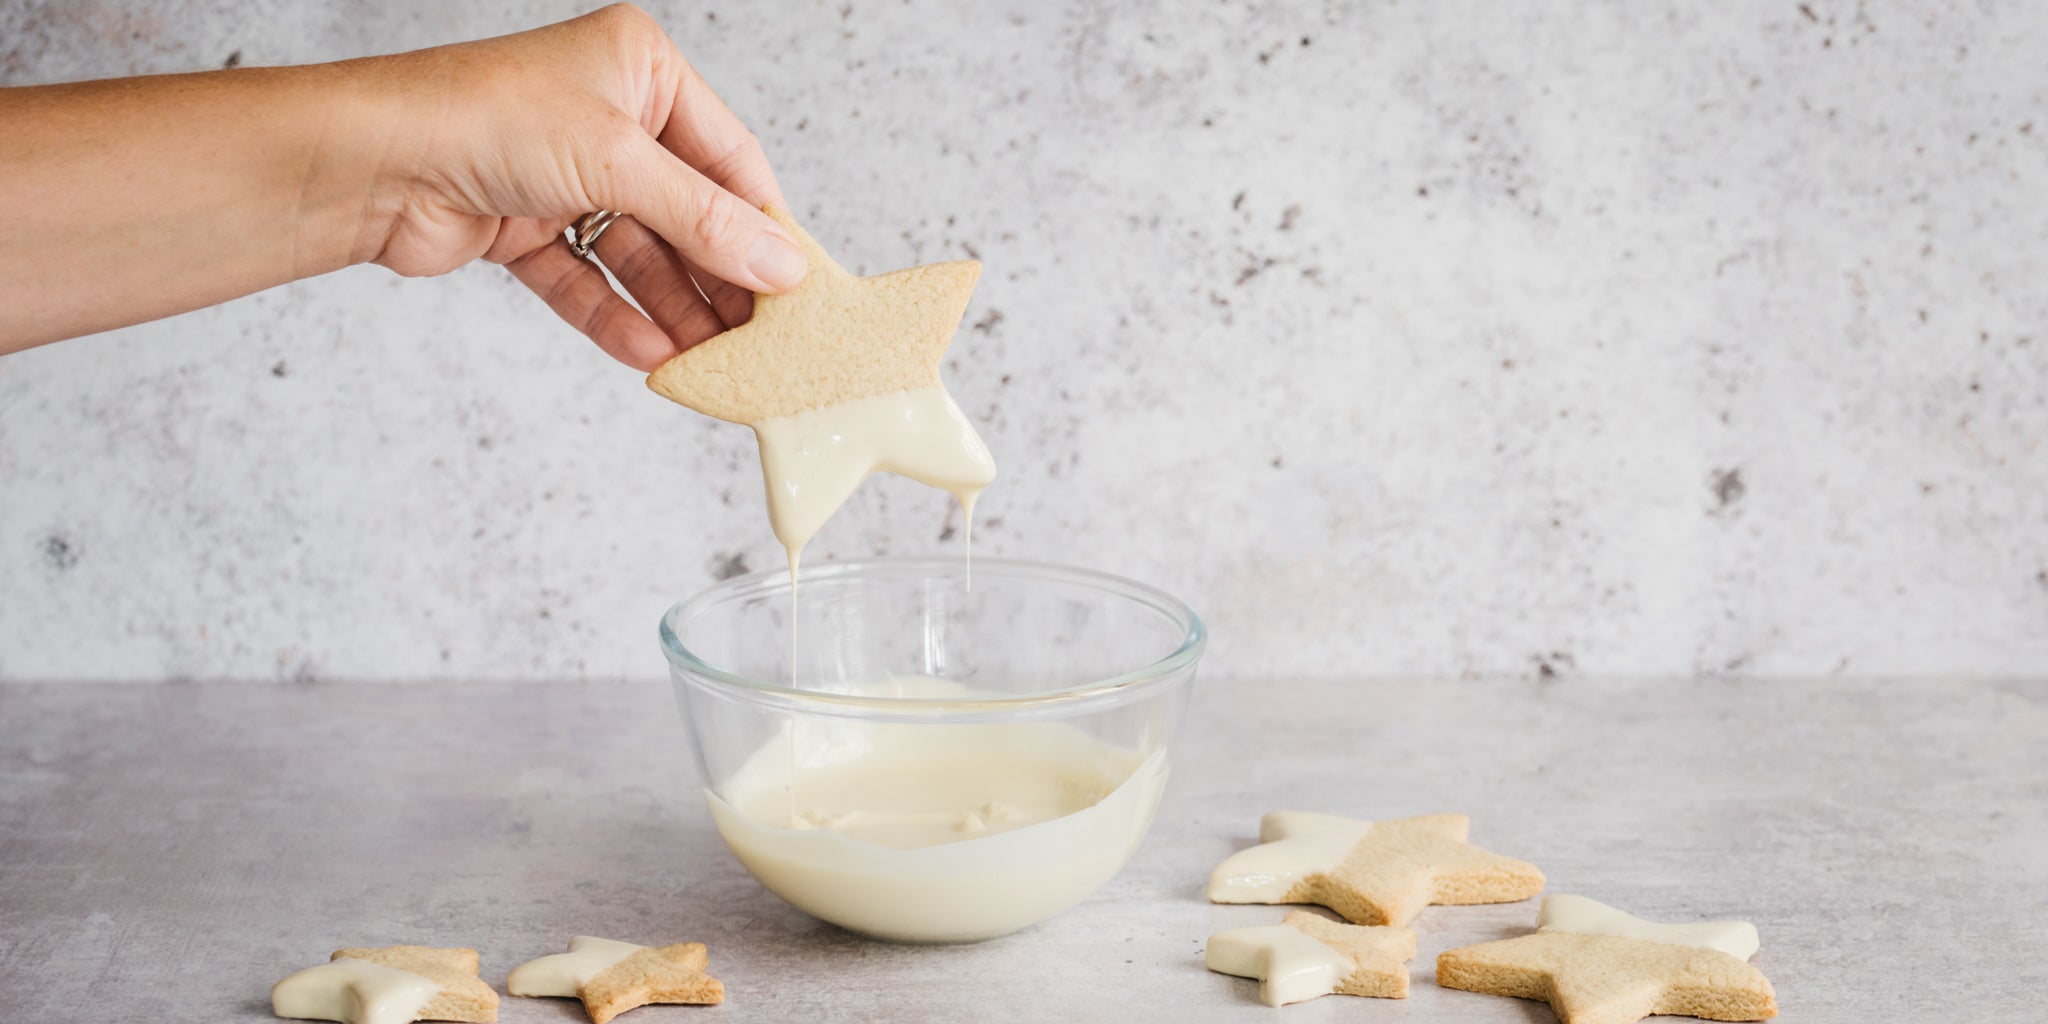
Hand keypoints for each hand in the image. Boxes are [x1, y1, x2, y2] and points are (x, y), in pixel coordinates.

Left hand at [364, 4, 805, 369]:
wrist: (369, 159)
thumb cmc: (484, 116)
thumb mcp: (619, 163)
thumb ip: (706, 222)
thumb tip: (781, 267)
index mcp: (641, 69)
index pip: (728, 157)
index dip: (762, 224)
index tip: (797, 285)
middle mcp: (605, 116)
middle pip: (685, 212)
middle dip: (716, 278)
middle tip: (760, 337)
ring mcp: (562, 172)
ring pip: (636, 253)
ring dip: (671, 308)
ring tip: (711, 362)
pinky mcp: (523, 225)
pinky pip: (585, 277)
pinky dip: (615, 316)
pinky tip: (652, 356)